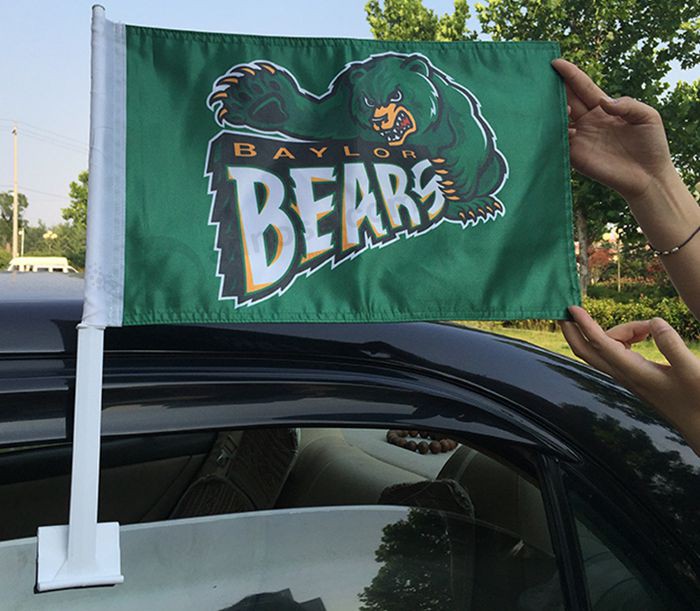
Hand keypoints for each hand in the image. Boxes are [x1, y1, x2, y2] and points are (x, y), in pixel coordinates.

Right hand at [551, 59, 673, 200]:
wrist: (648, 176)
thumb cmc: (651, 144)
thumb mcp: (647, 116)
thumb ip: (627, 105)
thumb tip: (603, 103)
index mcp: (603, 108)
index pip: (583, 87)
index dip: (570, 74)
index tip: (555, 62)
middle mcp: (588, 121)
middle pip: (566, 100)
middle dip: (554, 89)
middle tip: (540, 79)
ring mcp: (580, 139)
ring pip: (559, 121)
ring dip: (555, 112)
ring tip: (559, 107)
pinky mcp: (576, 157)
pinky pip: (560, 143)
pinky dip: (559, 134)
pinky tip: (567, 130)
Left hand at [560, 306, 699, 455]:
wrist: (699, 424)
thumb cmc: (697, 399)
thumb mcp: (692, 370)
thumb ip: (672, 345)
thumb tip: (653, 322)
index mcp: (634, 372)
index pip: (601, 344)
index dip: (585, 325)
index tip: (572, 308)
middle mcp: (624, 374)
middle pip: (588, 350)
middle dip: (574, 331)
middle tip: (567, 311)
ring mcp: (626, 376)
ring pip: (606, 347)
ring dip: (618, 331)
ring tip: (647, 329)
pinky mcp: (633, 375)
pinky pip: (617, 351)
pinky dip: (624, 338)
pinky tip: (644, 334)